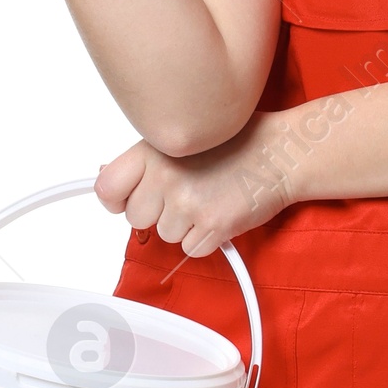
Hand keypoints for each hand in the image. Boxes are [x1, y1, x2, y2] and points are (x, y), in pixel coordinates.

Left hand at [94, 114, 297, 257]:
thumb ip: (145, 160)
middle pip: (136, 218)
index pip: (108, 189)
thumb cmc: (238, 143)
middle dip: (158, 213)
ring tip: (209, 199)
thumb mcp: (184, 137)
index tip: (128, 199)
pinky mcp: (211, 226)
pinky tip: (220, 213)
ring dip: (185, 226)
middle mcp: (166, 176)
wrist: (282, 153)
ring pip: (165, 236)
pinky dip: (205, 239)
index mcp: (153, 150)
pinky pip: (191, 250)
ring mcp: (188, 203)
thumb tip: (106, 177)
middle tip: (186, 194)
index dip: (117, 199)